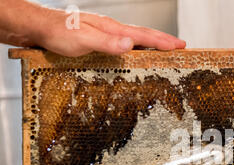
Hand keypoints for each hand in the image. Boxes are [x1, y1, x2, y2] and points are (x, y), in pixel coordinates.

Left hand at [0, 0, 185, 56]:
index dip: (163, 41)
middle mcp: (111, 29)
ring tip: (164, 50)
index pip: (144, 35)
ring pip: (135, 38)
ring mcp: (105, 33)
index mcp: (112, 29)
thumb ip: (107, 43)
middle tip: (181, 47)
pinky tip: (136, 53)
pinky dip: (137, 48)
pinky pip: (124, 43)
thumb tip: (131, 44)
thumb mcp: (83, 40)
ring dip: (152, 44)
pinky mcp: (98, 39)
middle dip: (163, 41)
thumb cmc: (58, 34)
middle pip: (143, 35)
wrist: (37, 27)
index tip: (180, 46)